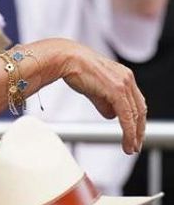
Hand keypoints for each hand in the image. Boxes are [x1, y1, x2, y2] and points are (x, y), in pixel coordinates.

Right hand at [49, 39, 147, 153]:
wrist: (65, 58)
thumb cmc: (75, 68)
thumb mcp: (93, 87)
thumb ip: (104, 102)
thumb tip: (111, 115)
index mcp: (124, 76)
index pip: (137, 102)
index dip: (137, 120)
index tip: (135, 132)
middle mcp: (127, 78)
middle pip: (140, 110)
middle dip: (139, 130)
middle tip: (135, 144)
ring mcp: (123, 84)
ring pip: (134, 115)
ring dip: (134, 134)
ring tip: (130, 147)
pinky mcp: (116, 91)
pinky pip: (126, 116)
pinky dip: (128, 131)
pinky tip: (127, 141)